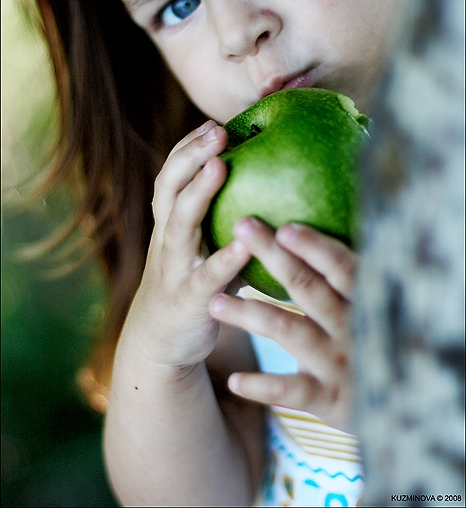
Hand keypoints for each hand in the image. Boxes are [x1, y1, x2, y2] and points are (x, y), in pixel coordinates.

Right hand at [126, 120, 250, 368]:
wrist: (162, 339)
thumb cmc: (194, 280)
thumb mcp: (201, 244)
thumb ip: (224, 215)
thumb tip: (270, 182)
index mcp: (170, 222)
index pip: (172, 174)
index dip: (188, 147)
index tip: (213, 123)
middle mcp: (167, 238)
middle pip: (169, 188)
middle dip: (190, 156)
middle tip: (218, 131)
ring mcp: (174, 267)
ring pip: (179, 223)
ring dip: (198, 193)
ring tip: (219, 167)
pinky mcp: (188, 299)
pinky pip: (206, 276)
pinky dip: (225, 259)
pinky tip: (246, 245)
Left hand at [208, 219, 355, 432]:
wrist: (407, 408)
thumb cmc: (376, 343)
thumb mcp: (374, 308)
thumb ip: (349, 277)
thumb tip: (305, 230)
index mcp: (367, 300)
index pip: (342, 267)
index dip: (314, 246)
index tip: (283, 226)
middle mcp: (354, 327)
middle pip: (308, 288)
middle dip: (273, 257)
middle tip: (241, 230)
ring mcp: (341, 363)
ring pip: (291, 332)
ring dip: (250, 315)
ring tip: (214, 303)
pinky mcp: (331, 399)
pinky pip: (293, 391)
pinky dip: (263, 386)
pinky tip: (233, 381)